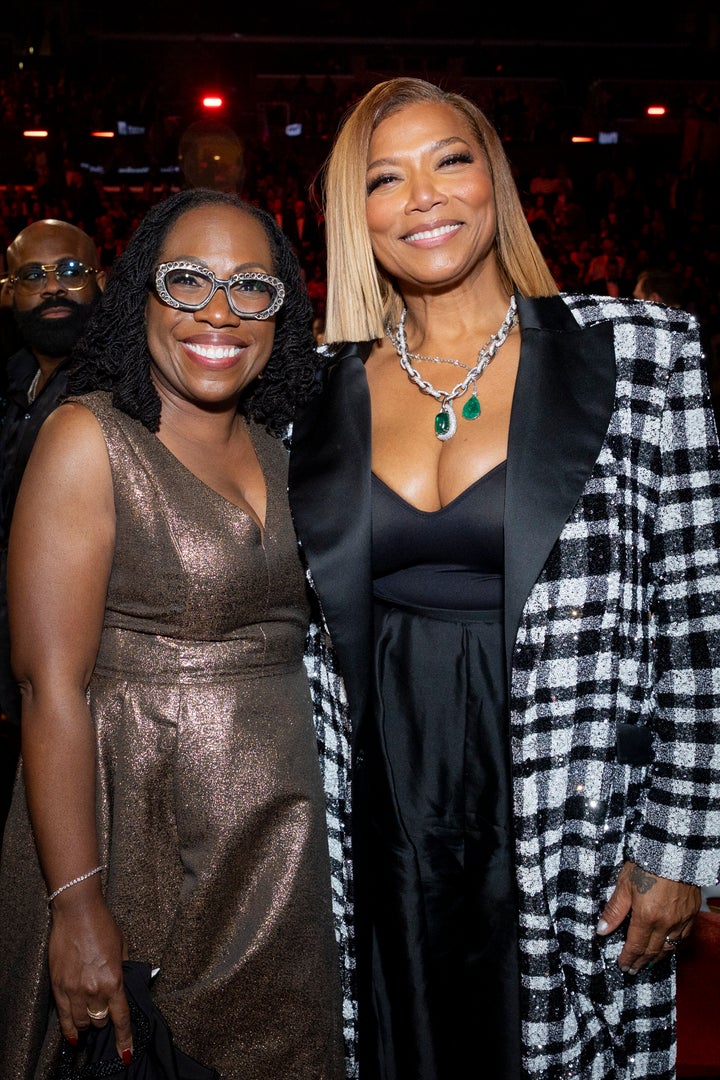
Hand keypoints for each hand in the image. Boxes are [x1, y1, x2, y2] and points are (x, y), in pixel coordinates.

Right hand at [49, 896, 132, 1063]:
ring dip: (88, 1023)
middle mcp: (94, 990)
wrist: (77, 912)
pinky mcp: (59, 987)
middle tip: (105, 1013)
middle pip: (100, 1021)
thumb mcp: (123, 947)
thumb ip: (123, 970)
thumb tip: (123, 985)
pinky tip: (73, 1038)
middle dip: (104, 1020)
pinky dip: (69, 1030)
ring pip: (82, 1023)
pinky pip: (63, 1018)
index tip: (126, 1053)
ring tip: (89, 1018)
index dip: (124, 1039)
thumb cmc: (103, 925)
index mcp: (114, 980)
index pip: (121, 1018)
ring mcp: (74, 990)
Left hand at [596, 859, 699, 972]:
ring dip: (656, 958)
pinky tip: (666, 948)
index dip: (628, 958)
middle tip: (632, 970)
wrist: (673, 852)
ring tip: (647, 963)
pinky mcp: (690, 914)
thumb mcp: (624, 885)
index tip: (622, 966)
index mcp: (646, 917)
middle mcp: (665, 923)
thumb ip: (614, 910)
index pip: (636, 946)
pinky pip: (682, 938)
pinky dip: (672, 946)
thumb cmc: (646, 865)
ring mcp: (680, 920)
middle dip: (640, 962)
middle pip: (652, 950)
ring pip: (668, 947)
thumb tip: (601, 931)